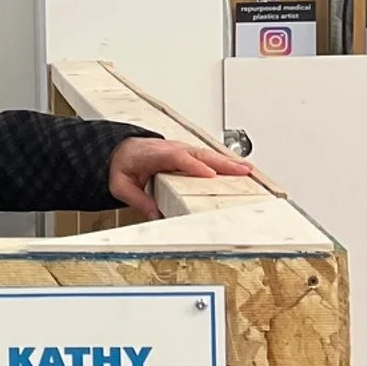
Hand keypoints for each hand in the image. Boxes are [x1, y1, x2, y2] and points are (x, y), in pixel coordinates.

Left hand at [107, 137, 259, 221]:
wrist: (118, 150)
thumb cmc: (122, 165)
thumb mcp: (122, 185)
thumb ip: (138, 200)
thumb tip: (155, 215)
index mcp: (153, 154)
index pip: (177, 157)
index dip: (194, 166)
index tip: (209, 175)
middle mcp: (171, 149)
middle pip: (199, 154)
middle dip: (221, 163)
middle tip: (241, 171)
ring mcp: (181, 149)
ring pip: (207, 154)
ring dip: (228, 162)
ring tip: (248, 170)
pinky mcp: (187, 154)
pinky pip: (207, 157)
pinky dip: (224, 161)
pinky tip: (240, 168)